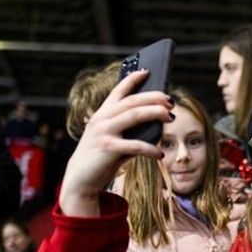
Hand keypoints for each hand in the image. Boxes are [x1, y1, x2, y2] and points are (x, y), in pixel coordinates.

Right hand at [58, 70, 171, 216]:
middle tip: (170, 100)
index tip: (147, 71)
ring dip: (155, 113)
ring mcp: (103, 132)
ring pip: (134, 116)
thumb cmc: (101, 159)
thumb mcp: (113, 140)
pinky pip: (135, 145)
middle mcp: (101, 119)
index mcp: (102, 114)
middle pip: (132, 101)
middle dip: (153, 97)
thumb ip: (129, 131)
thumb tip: (156, 127)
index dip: (132, 79)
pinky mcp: (108, 148)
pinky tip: (160, 154)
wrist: (80, 180)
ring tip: (171, 116)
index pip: (118, 91)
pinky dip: (150, 149)